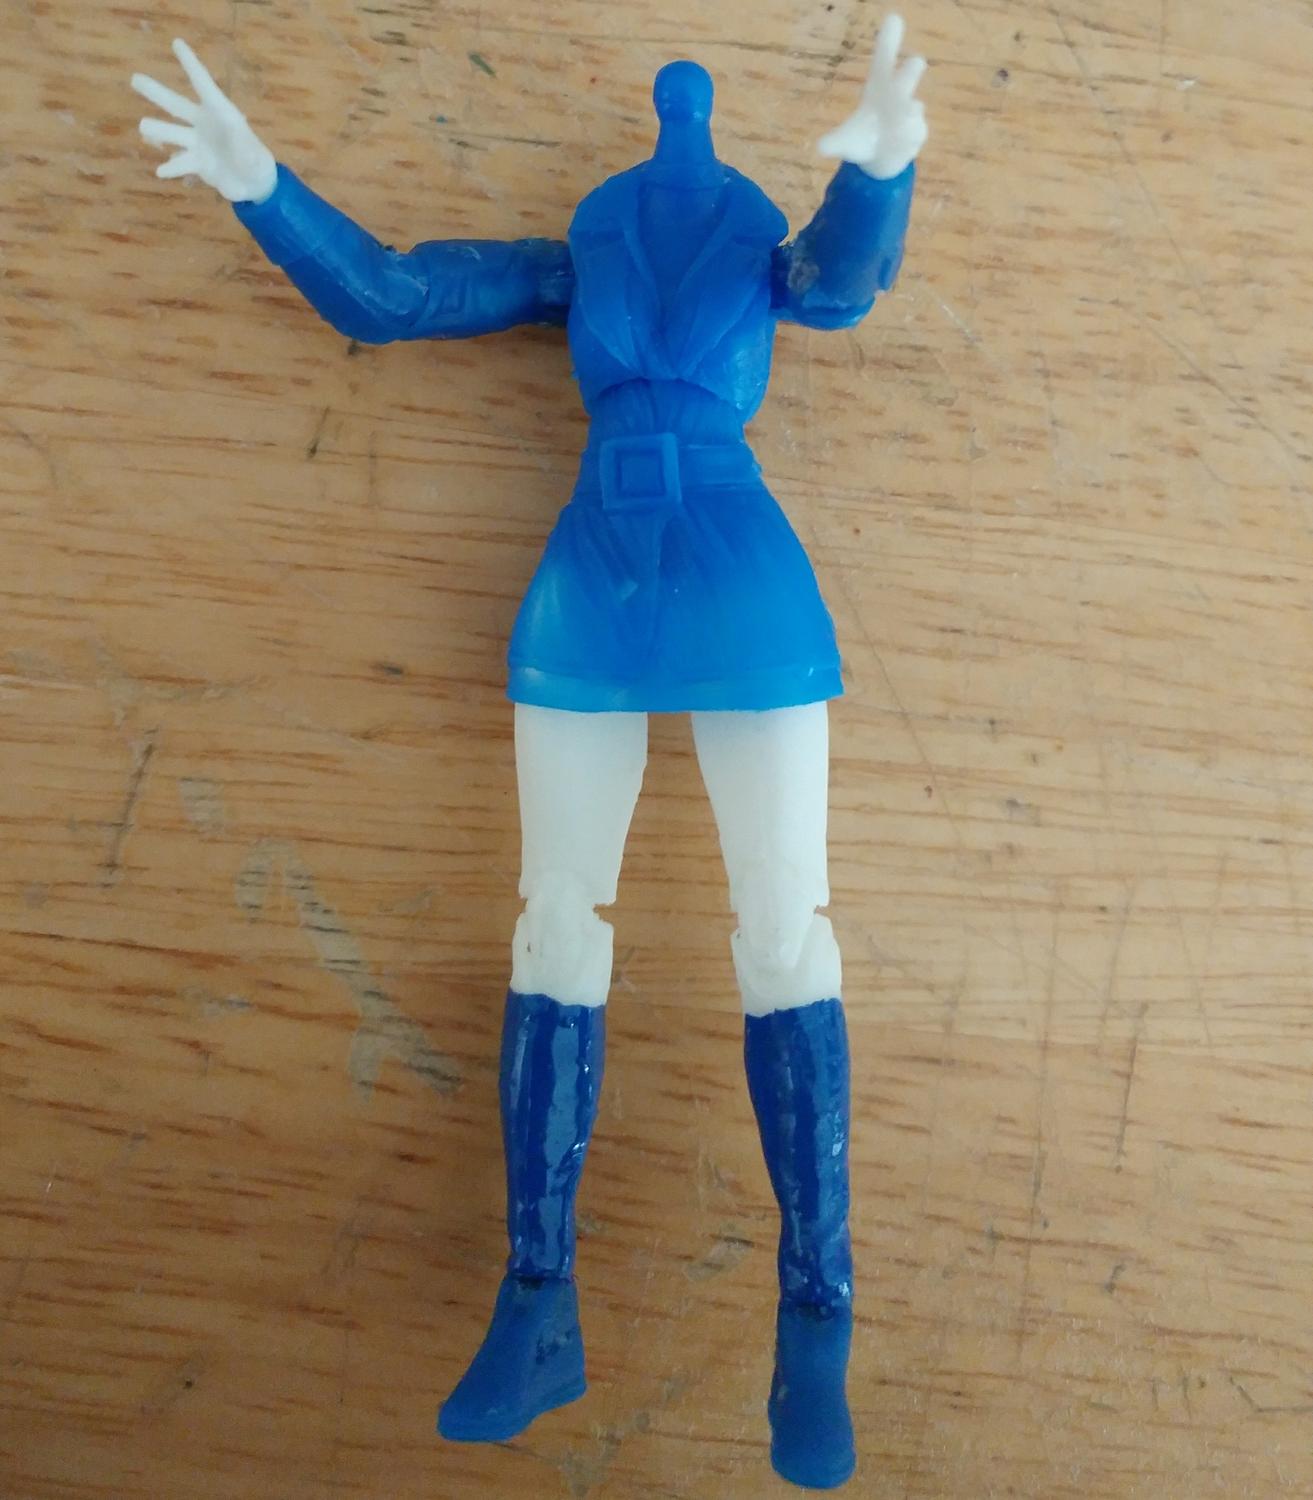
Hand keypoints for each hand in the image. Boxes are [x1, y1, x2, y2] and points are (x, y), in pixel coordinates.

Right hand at [132, 38, 276, 203]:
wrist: (255, 186)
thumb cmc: (257, 162)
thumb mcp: (253, 152)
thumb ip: (243, 143)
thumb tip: (237, 131)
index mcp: (220, 112)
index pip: (202, 84)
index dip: (190, 63)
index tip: (177, 42)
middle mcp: (204, 124)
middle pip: (175, 105)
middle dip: (155, 92)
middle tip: (134, 79)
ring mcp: (198, 144)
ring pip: (171, 133)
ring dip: (157, 131)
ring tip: (144, 129)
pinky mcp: (196, 164)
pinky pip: (179, 164)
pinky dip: (171, 168)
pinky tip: (161, 172)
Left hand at [818, 13, 927, 180]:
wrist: (882, 157)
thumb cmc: (862, 137)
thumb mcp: (845, 139)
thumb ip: (834, 141)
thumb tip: (820, 147)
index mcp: (878, 87)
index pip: (883, 60)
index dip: (888, 40)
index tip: (894, 17)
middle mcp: (897, 95)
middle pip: (907, 77)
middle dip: (910, 71)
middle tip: (917, 60)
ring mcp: (910, 113)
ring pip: (914, 109)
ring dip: (909, 113)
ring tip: (902, 118)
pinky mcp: (917, 133)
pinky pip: (916, 133)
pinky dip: (907, 140)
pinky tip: (898, 145)